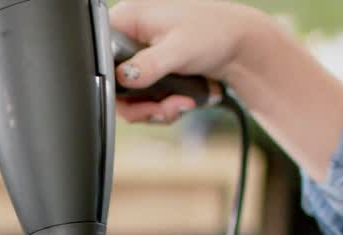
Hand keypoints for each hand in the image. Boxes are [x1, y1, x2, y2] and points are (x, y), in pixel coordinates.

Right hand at [111, 0, 273, 123]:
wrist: (243, 45)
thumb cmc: (215, 33)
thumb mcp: (179, 49)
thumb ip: (148, 65)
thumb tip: (124, 79)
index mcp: (129, 18)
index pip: (98, 53)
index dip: (111, 80)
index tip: (133, 95)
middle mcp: (129, 35)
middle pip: (113, 82)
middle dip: (139, 104)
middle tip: (163, 108)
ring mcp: (139, 55)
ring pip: (128, 96)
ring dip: (153, 109)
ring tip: (179, 105)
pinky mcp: (150, 70)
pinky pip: (143, 98)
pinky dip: (161, 107)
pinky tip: (181, 102)